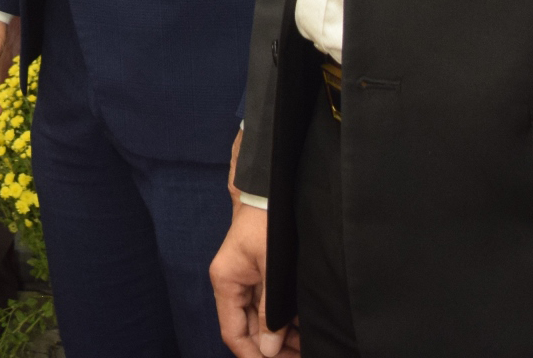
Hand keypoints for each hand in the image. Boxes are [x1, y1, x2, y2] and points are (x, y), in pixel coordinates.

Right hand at [211, 201, 297, 356]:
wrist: (270, 190)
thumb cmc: (267, 222)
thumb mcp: (271, 268)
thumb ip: (268, 310)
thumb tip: (268, 348)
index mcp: (226, 282)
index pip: (232, 332)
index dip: (251, 356)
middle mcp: (232, 284)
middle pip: (248, 330)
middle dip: (273, 349)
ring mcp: (246, 280)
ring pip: (261, 320)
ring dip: (281, 337)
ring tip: (307, 347)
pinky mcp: (260, 275)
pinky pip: (269, 306)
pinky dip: (285, 320)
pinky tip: (304, 330)